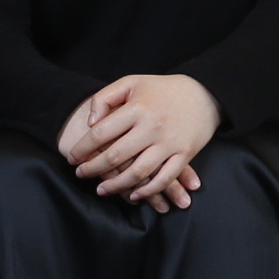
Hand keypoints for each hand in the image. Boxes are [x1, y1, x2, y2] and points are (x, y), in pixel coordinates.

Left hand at [61, 74, 220, 201]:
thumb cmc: (163, 89)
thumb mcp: (132, 82)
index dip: (82, 148)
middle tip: (81, 174)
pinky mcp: (185, 154)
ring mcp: (169, 143)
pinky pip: (163, 178)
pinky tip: (133, 195)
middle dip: (92, 169)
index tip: (72, 157)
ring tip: (101, 190)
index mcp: (137, 108)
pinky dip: (147, 191)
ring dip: (116, 186)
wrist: (206, 93)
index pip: (100, 134)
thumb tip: (91, 124)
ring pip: (137, 173)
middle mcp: (152, 127)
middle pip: (114, 156)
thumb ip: (105, 98)